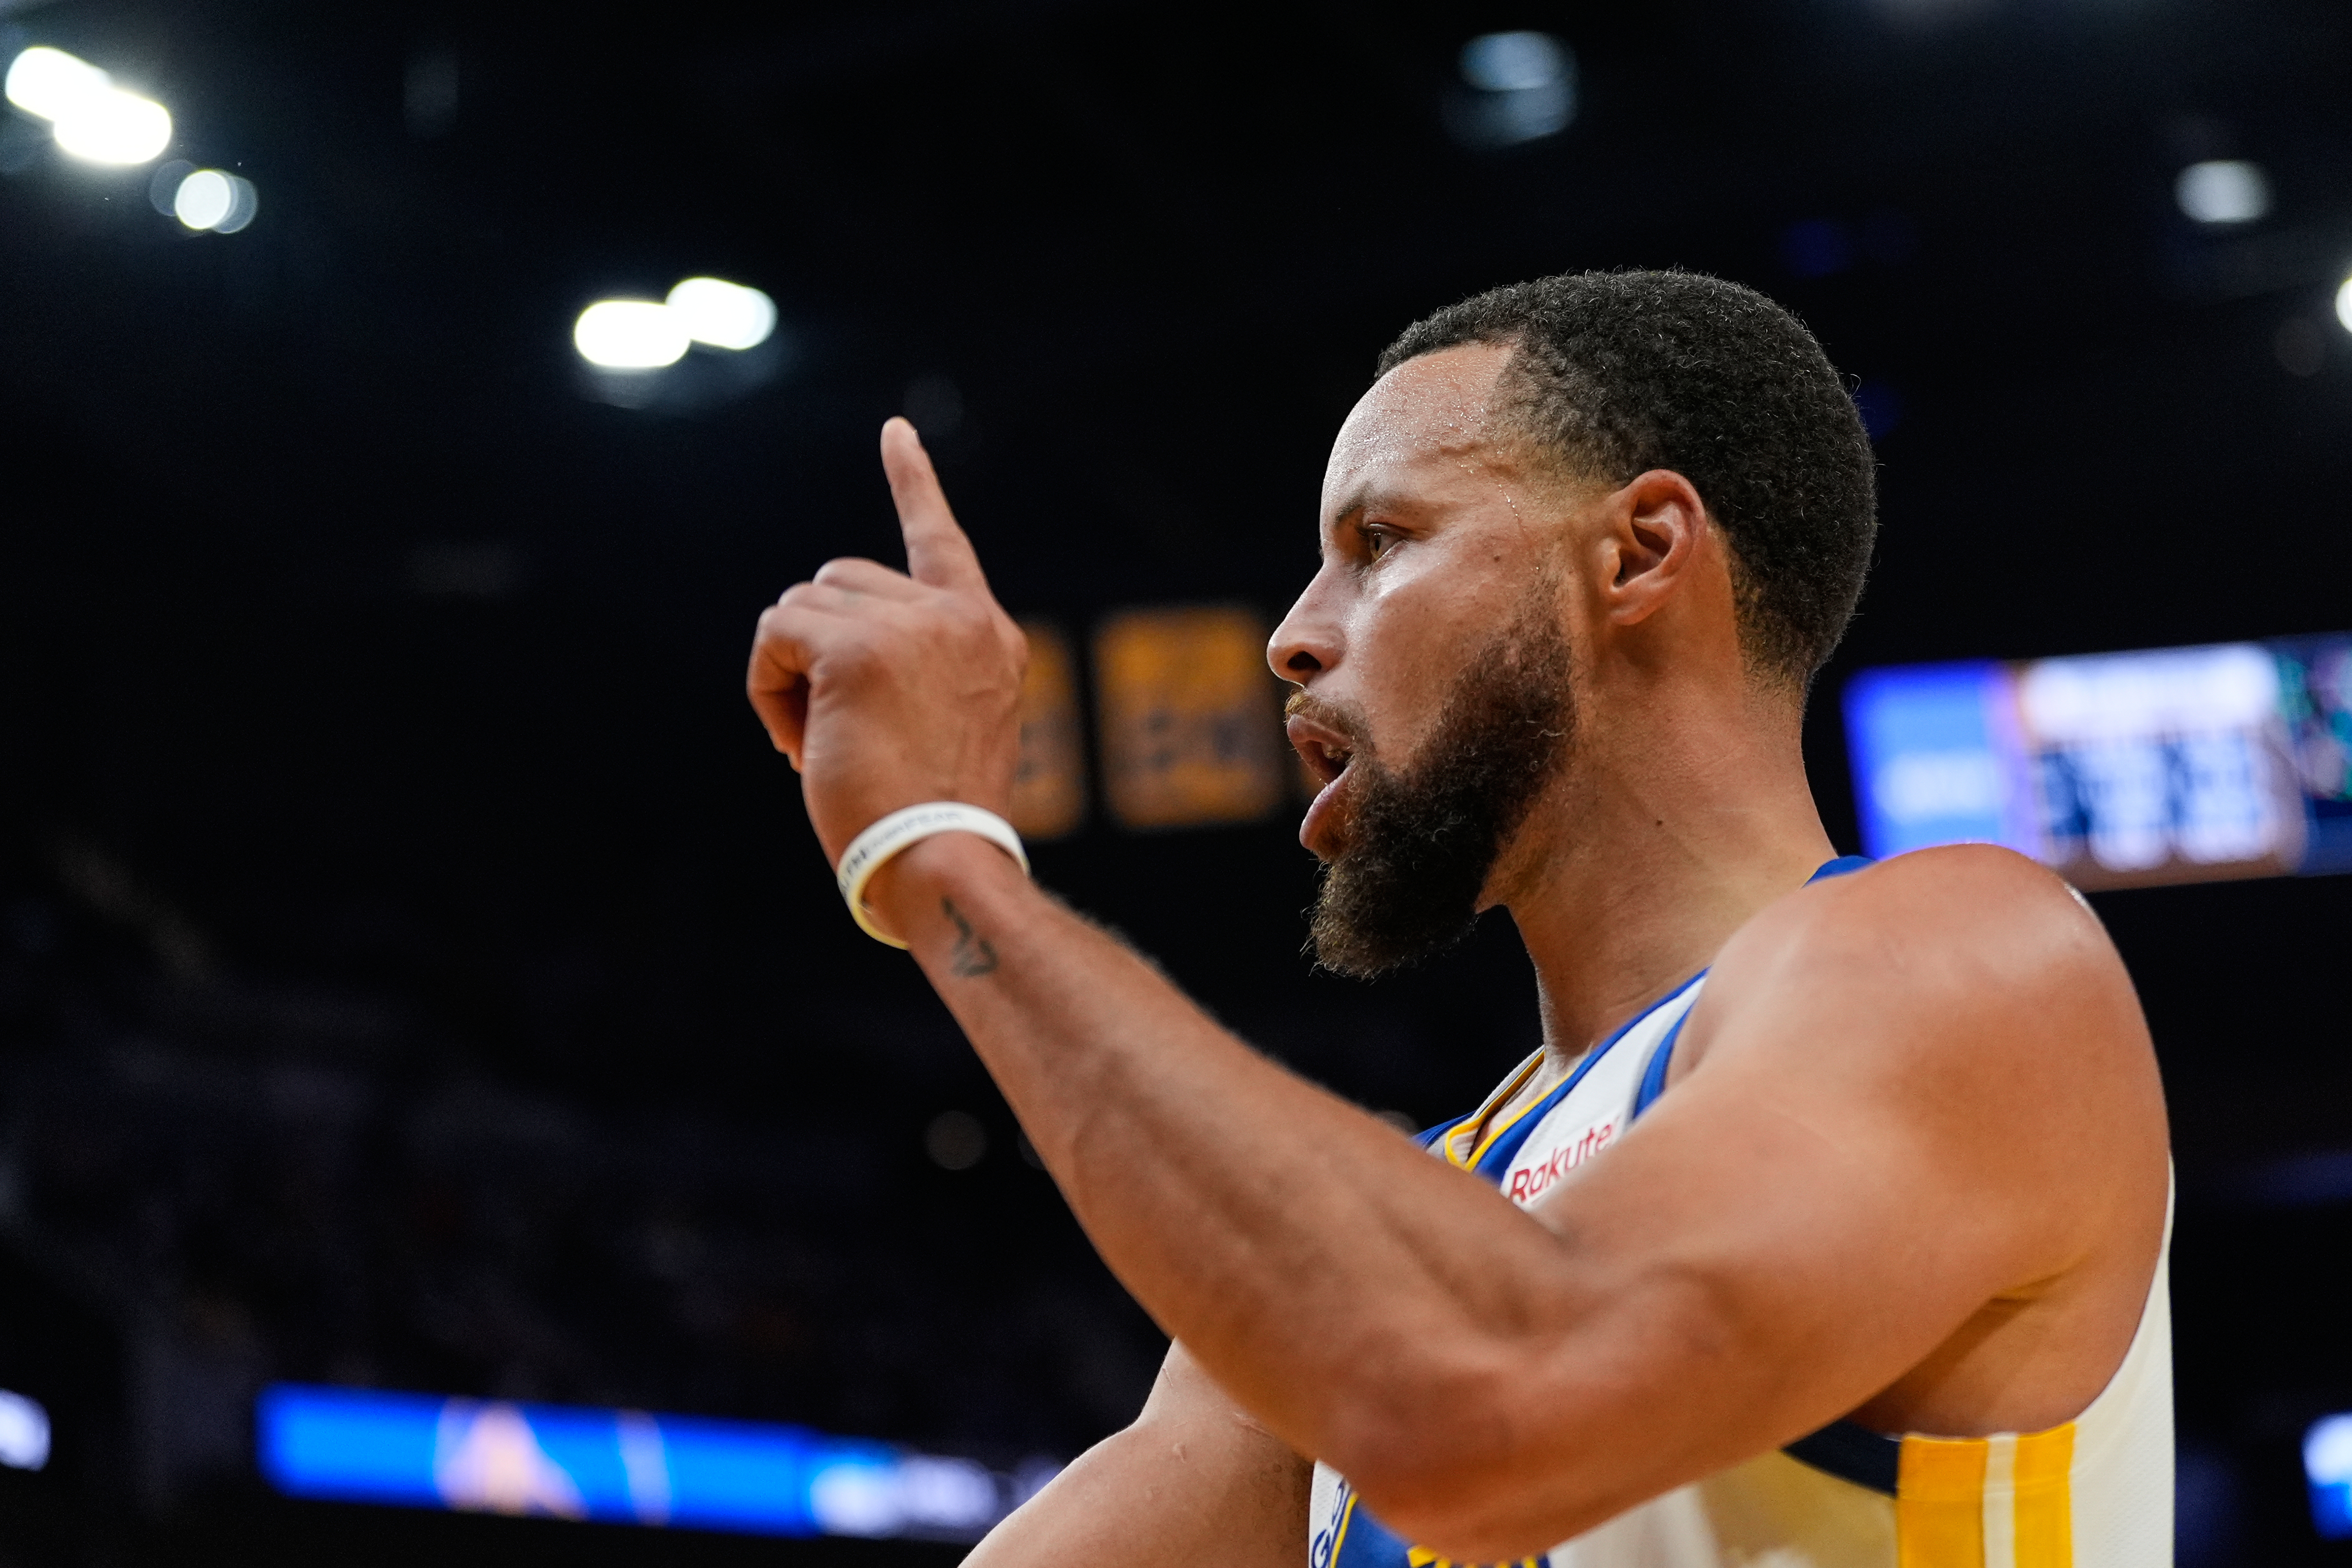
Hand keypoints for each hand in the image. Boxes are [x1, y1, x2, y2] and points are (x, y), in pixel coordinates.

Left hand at [746, 418, 1027, 867]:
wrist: (942, 862)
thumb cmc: (929, 822)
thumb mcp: (939, 726)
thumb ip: (906, 667)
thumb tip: (814, 642)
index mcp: (989, 637)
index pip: (940, 541)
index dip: (913, 483)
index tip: (896, 432)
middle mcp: (960, 619)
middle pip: (842, 580)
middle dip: (814, 645)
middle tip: (820, 730)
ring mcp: (915, 628)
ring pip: (803, 605)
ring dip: (787, 673)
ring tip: (810, 746)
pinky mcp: (860, 652)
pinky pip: (776, 634)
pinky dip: (766, 686)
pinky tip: (793, 745)